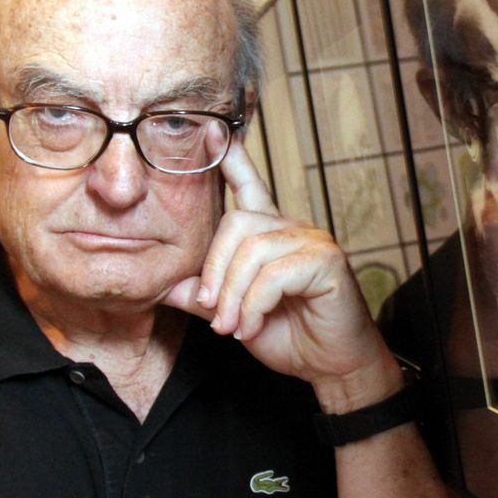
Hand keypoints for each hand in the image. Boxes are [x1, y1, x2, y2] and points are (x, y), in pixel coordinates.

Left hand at [162, 140, 392, 400]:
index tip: (212, 131)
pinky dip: (255, 305)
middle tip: (212, 313)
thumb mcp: (234, 315)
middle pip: (236, 223)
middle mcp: (292, 229)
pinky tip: (252, 327)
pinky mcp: (326, 261)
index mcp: (270, 234)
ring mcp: (312, 241)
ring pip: (252, 251)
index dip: (231, 158)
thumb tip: (164, 286)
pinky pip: (274, 275)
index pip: (248, 186)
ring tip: (231, 327)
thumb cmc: (291, 336)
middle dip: (214, 271)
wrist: (332, 366)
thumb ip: (204, 297)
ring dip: (233, 296)